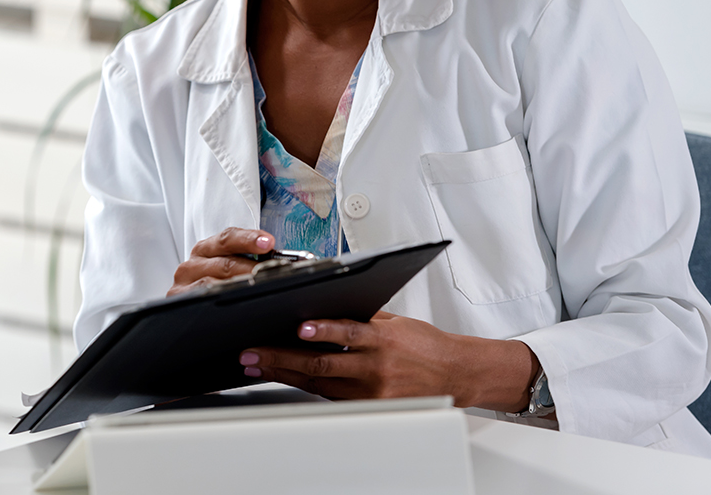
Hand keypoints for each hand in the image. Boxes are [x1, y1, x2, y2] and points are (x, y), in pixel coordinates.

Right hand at [167, 227, 274, 295]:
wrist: (189, 313)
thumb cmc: (214, 288)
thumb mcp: (226, 270)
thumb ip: (246, 262)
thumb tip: (276, 260)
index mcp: (206, 250)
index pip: (228, 238)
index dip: (249, 239)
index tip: (269, 243)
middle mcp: (192, 264)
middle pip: (224, 262)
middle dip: (251, 267)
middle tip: (273, 272)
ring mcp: (183, 284)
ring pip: (213, 282)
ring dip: (238, 285)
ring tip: (259, 288)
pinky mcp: (178, 301)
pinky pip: (202, 298)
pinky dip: (220, 300)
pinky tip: (235, 302)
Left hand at [238, 311, 538, 411]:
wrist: (456, 375)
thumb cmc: (426, 345)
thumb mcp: (395, 321)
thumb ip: (361, 314)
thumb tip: (324, 302)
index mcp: (382, 339)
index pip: (347, 333)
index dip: (322, 331)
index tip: (298, 328)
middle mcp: (375, 367)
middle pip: (323, 363)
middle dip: (283, 357)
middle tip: (253, 352)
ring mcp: (371, 391)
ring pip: (319, 383)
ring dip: (285, 373)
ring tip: (257, 365)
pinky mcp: (369, 407)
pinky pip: (331, 396)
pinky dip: (305, 386)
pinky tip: (284, 379)